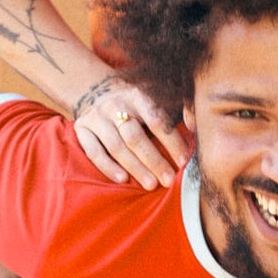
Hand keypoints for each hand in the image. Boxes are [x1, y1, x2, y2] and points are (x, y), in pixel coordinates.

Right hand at [73, 74, 190, 189]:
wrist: (97, 92)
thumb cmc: (136, 104)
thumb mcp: (157, 97)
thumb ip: (180, 108)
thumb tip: (195, 127)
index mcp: (137, 95)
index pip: (157, 120)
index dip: (172, 142)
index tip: (184, 161)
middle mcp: (115, 104)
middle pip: (135, 136)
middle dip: (154, 160)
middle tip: (169, 180)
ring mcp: (96, 117)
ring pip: (116, 146)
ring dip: (135, 167)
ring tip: (151, 185)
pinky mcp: (81, 128)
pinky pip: (94, 151)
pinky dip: (108, 167)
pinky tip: (123, 180)